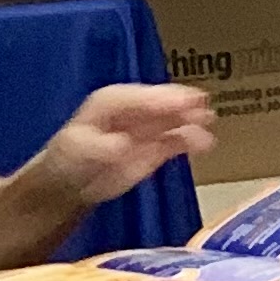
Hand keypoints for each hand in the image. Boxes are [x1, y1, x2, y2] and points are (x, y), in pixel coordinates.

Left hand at [45, 84, 214, 206]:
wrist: (72, 183)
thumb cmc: (70, 160)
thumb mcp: (80, 151)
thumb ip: (102, 147)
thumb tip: (124, 145)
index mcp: (113, 101)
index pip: (140, 97)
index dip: (161, 98)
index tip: (183, 100)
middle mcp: (135, 109)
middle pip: (162, 102)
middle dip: (181, 103)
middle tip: (203, 103)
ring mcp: (148, 128)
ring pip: (174, 120)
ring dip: (191, 120)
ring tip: (209, 121)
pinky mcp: (157, 147)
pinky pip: (177, 141)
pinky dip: (191, 140)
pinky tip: (205, 143)